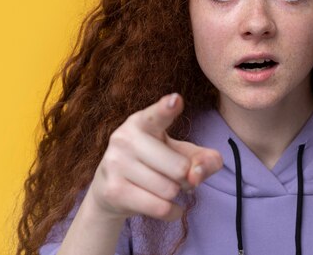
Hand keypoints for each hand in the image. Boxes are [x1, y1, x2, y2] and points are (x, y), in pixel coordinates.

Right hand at [87, 93, 222, 221]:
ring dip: (176, 195)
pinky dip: (173, 212)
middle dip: (186, 178)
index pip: (158, 114)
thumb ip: (203, 159)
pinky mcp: (113, 190)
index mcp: (143, 121)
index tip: (176, 100)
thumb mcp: (181, 154)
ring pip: (169, 190)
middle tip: (175, 176)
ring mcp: (116, 164)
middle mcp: (125, 138)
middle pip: (179, 168)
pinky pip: (160, 208)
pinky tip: (169, 206)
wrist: (109, 190)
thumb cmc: (154, 163)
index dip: (167, 108)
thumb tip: (197, 174)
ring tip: (165, 188)